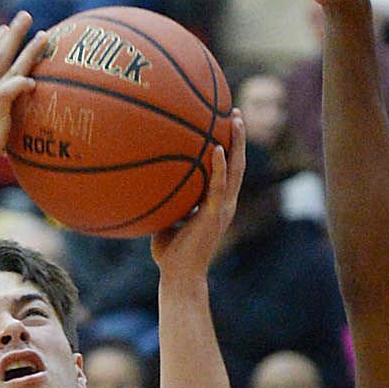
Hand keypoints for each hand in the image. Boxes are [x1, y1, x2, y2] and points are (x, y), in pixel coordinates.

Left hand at [151, 111, 245, 272]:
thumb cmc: (170, 253)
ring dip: (237, 143)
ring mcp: (222, 209)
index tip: (225, 123)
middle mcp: (225, 203)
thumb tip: (150, 181)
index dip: (229, 147)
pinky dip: (219, 166)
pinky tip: (217, 148)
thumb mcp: (168, 220)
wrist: (179, 276)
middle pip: (237, 163)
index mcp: (216, 203)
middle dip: (238, 137)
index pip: (227, 170)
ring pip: (235, 170)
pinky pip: (218, 186)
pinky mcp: (214, 215)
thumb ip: (167, 201)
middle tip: (234, 111)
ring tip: (235, 118)